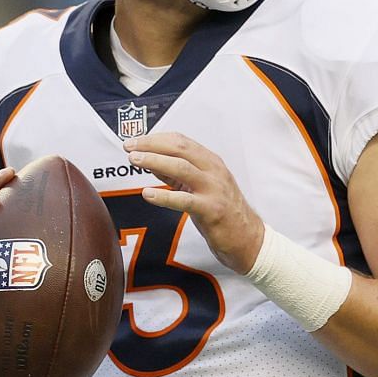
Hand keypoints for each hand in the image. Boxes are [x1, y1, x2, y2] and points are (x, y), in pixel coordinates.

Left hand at [124, 132, 264, 273]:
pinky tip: (147, 194)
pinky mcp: (212, 210)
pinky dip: (164, 196)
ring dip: (155, 161)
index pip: (181, 141)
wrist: (247, 238)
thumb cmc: (222, 211)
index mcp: (211, 162)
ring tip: (134, 161)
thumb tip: (150, 160)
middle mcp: (214, 171)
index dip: (155, 138)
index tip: (135, 141)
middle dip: (152, 145)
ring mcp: (214, 189)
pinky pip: (184, 200)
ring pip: (181, 167)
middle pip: (180, 149)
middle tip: (129, 147)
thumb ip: (176, 173)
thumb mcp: (199, 186)